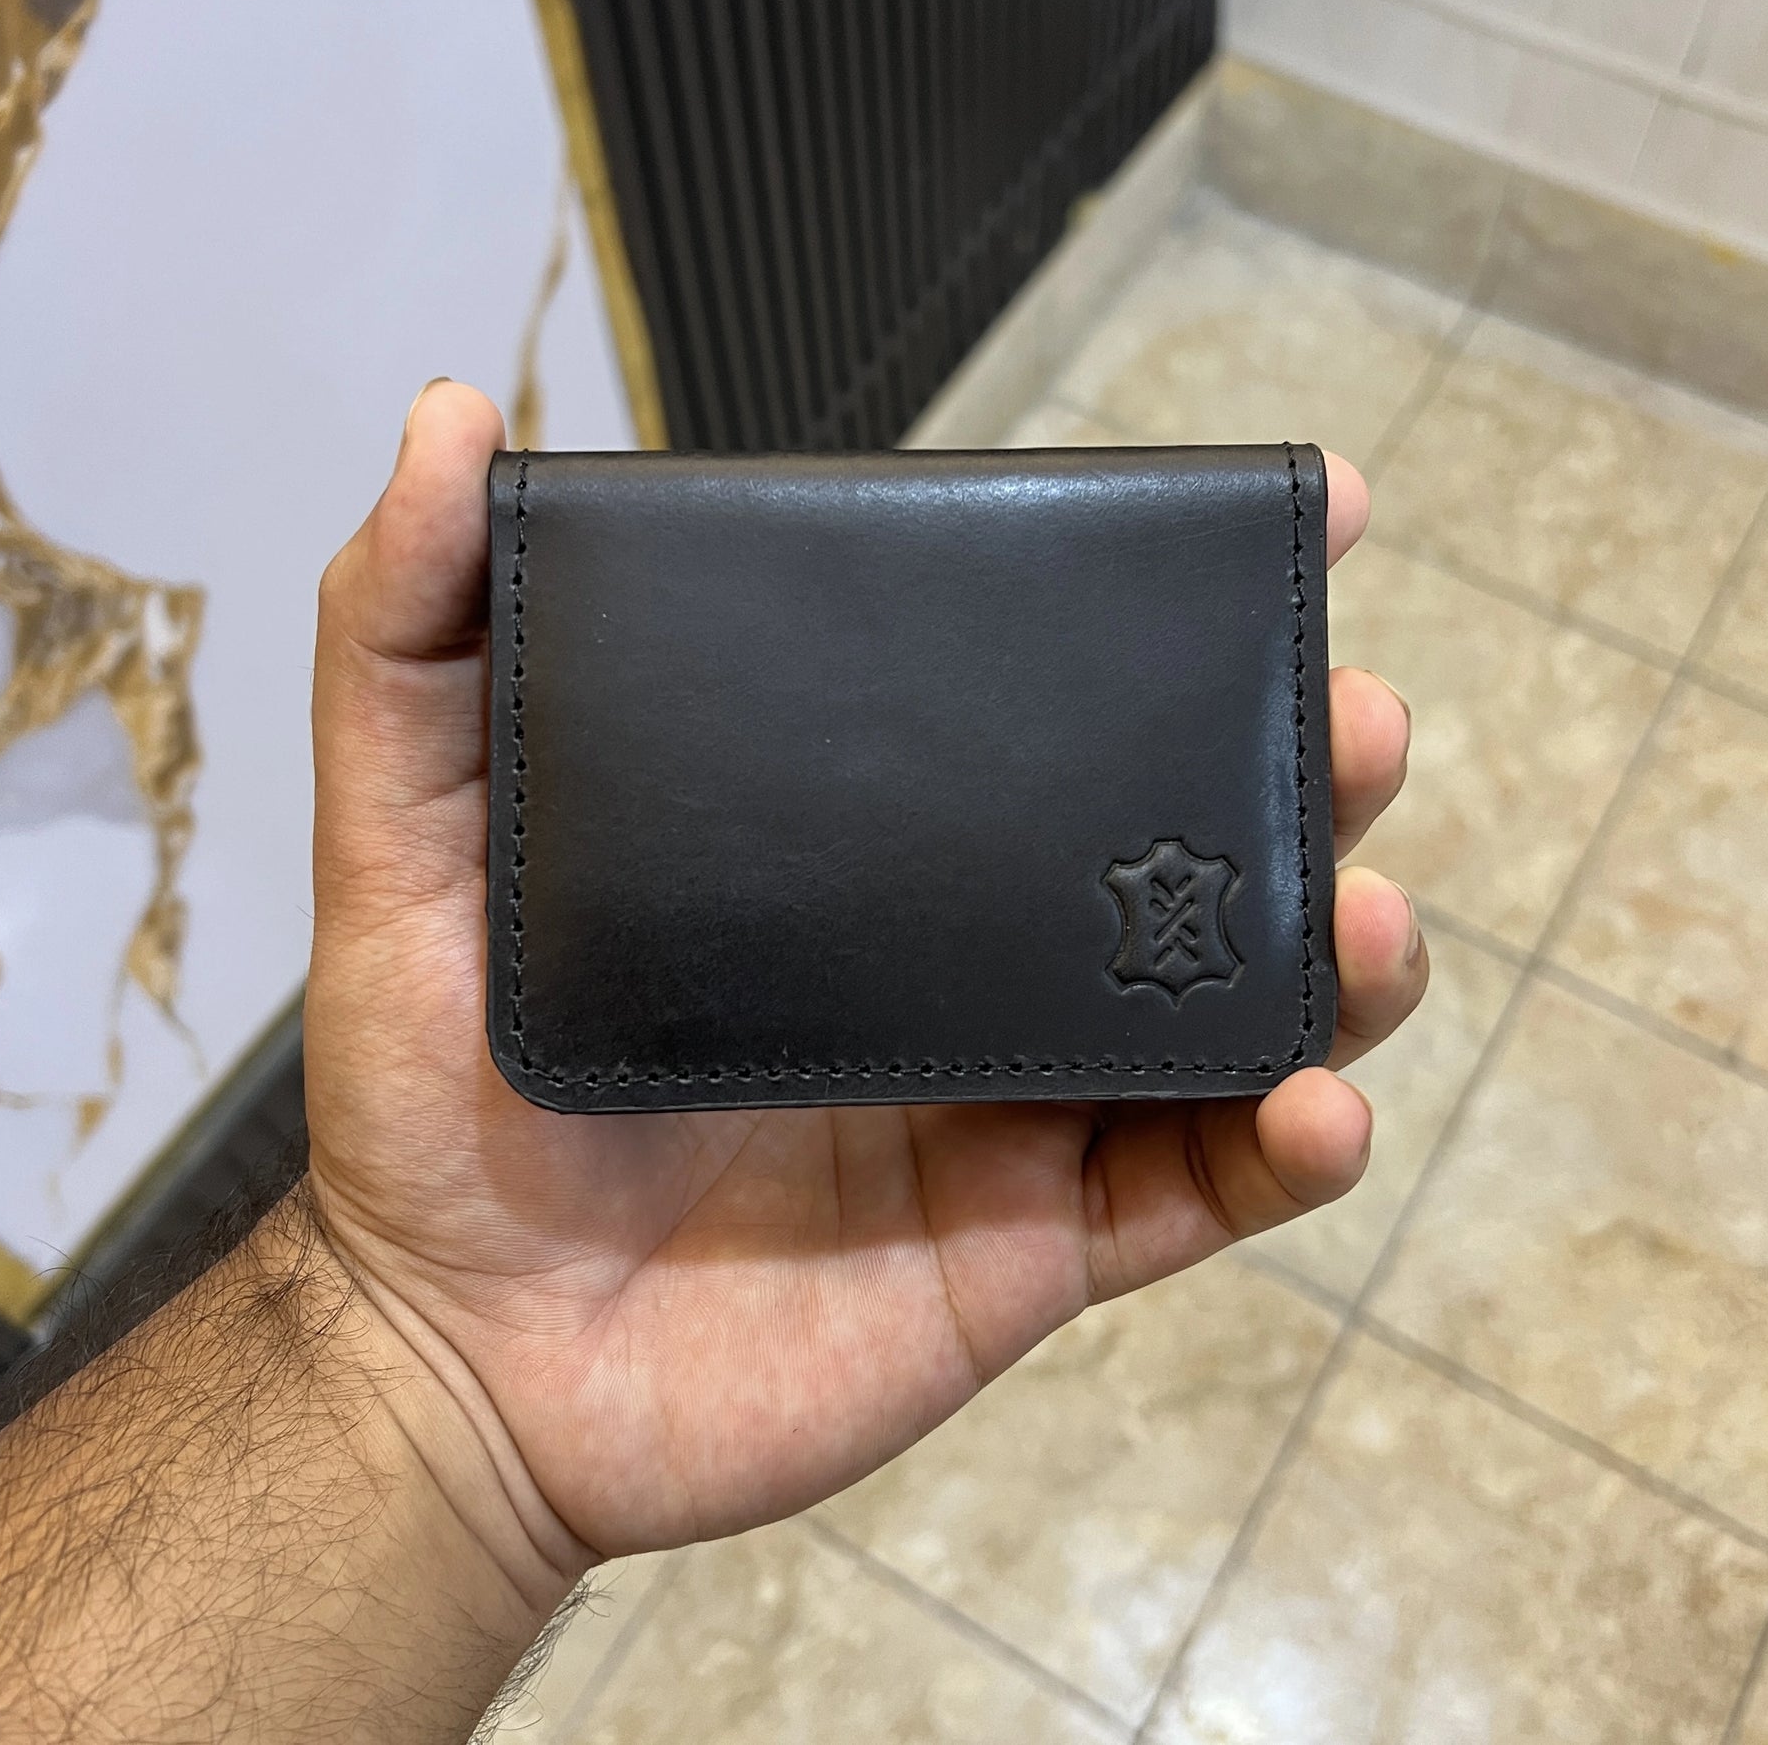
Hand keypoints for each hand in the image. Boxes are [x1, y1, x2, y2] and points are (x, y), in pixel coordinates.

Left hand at [303, 386, 1423, 1569]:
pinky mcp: (1031, 1240)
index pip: (1033, 697)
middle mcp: (957, 944)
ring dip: (1332, 953)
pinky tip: (1317, 1099)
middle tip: (1345, 720)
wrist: (455, 1348)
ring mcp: (1010, 1097)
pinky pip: (1194, 1190)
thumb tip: (454, 419)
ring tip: (1363, 916)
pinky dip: (1282, 1144)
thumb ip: (411, 631)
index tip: (1287, 520)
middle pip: (1172, 836)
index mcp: (858, 834)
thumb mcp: (405, 831)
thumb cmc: (430, 1088)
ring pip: (1224, 1006)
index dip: (1163, 612)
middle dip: (1293, 767)